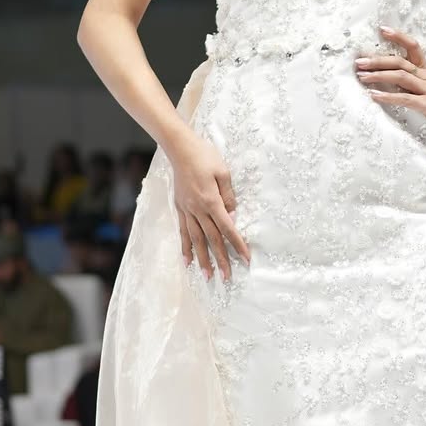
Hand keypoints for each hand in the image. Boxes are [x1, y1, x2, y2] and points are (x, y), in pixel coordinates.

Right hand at [166, 128, 249, 281]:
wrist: (180, 148)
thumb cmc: (205, 156)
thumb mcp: (223, 172)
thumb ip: (229, 196)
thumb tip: (234, 215)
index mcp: (212, 201)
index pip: (228, 228)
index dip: (238, 245)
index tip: (246, 259)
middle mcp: (198, 210)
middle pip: (212, 239)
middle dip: (221, 259)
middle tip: (227, 277)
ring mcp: (187, 210)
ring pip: (196, 240)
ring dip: (202, 259)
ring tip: (207, 275)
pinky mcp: (180, 208)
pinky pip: (183, 231)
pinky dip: (185, 247)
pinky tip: (187, 260)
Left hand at [354, 27, 425, 134]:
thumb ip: (416, 81)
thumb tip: (396, 79)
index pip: (412, 46)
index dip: (398, 37)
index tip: (383, 30)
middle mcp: (425, 76)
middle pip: (399, 62)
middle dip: (377, 60)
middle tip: (359, 61)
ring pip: (400, 77)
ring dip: (379, 75)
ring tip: (362, 76)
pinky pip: (404, 98)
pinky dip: (387, 96)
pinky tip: (374, 96)